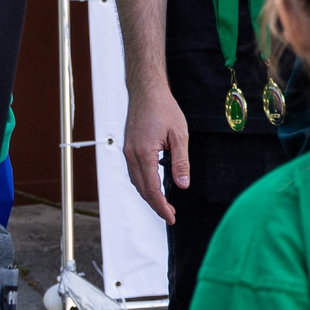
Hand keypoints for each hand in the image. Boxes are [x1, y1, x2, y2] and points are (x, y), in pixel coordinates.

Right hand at [124, 85, 189, 224]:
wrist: (147, 91)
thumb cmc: (164, 109)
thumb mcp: (179, 135)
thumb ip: (181, 162)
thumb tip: (182, 185)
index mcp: (143, 153)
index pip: (151, 188)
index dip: (161, 205)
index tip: (171, 217)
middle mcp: (131, 155)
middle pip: (141, 189)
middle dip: (155, 205)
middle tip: (170, 215)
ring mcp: (127, 151)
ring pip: (136, 182)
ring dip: (148, 195)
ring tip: (163, 205)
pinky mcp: (129, 147)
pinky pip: (134, 172)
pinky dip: (143, 183)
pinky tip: (154, 186)